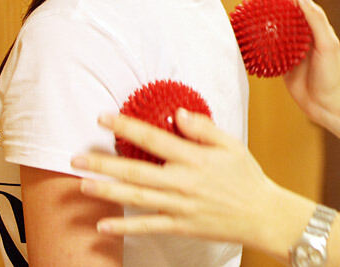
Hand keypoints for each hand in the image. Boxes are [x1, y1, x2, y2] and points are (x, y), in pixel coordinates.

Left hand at [72, 111, 284, 249]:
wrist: (262, 214)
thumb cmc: (246, 177)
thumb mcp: (230, 145)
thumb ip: (203, 128)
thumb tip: (177, 114)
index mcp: (194, 158)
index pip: (153, 139)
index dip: (127, 127)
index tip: (104, 118)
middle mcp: (182, 182)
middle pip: (136, 171)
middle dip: (104, 164)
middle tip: (77, 157)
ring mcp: (179, 206)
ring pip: (137, 198)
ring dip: (108, 192)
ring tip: (82, 185)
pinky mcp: (180, 226)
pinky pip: (148, 226)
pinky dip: (125, 227)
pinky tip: (103, 225)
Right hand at [252, 0, 339, 124]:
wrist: (329, 104)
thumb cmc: (332, 74)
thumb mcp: (327, 44)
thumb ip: (316, 19)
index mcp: (312, 24)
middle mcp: (301, 33)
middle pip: (280, 8)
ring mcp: (291, 47)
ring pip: (272, 25)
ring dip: (260, 15)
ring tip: (246, 6)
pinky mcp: (282, 62)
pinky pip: (266, 47)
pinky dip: (256, 39)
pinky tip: (246, 35)